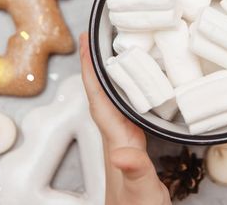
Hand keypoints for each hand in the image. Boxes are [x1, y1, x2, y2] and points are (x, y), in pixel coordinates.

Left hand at [79, 33, 171, 204]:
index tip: (84, 44)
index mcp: (116, 138)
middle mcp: (115, 134)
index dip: (90, 71)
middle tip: (94, 38)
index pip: (97, 97)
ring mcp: (122, 137)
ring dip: (106, 74)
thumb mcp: (141, 189)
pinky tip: (130, 85)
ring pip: (110, 98)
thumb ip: (134, 170)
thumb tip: (122, 153)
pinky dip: (123, 90)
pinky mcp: (132, 141)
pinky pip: (123, 107)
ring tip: (109, 52)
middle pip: (99, 91)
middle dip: (95, 64)